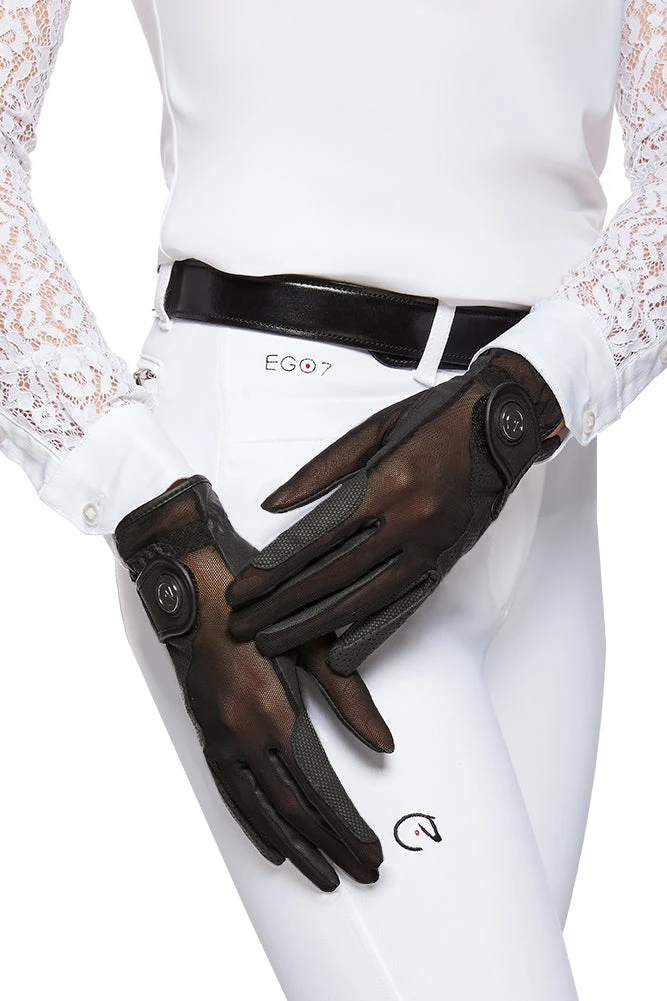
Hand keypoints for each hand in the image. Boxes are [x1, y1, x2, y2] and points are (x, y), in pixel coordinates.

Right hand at [114, 475, 390, 891]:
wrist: (196, 589)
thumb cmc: (260, 609)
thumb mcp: (314, 644)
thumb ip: (351, 699)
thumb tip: (386, 745)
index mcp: (277, 711)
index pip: (320, 789)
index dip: (347, 827)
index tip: (370, 852)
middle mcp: (246, 733)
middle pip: (294, 810)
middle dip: (331, 847)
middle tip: (361, 873)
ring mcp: (222, 737)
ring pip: (261, 810)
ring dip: (295, 848)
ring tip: (324, 875)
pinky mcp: (208, 734)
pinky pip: (230, 792)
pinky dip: (252, 824)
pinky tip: (272, 845)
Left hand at [225, 349, 563, 673]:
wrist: (501, 426)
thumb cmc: (436, 419)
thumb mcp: (372, 428)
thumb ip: (319, 470)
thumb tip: (273, 505)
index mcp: (388, 481)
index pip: (315, 538)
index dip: (272, 569)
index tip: (243, 589)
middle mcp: (410, 520)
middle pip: (331, 575)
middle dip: (280, 605)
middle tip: (244, 625)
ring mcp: (430, 546)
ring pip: (363, 600)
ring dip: (314, 626)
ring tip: (276, 643)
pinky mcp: (444, 561)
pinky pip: (403, 606)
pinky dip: (370, 634)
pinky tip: (340, 654)